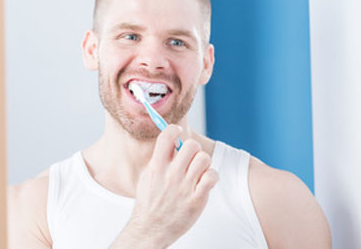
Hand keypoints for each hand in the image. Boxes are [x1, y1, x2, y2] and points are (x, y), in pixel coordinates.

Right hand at [111, 125, 218, 248]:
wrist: (151, 230)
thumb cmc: (150, 202)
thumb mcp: (148, 177)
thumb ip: (159, 159)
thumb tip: (171, 138)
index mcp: (156, 167)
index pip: (166, 136)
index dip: (175, 129)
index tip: (178, 133)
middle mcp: (170, 176)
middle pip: (191, 145)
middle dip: (194, 148)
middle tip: (192, 158)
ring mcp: (184, 188)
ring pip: (204, 159)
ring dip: (204, 163)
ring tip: (199, 171)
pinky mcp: (196, 200)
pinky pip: (212, 176)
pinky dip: (212, 176)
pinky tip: (205, 181)